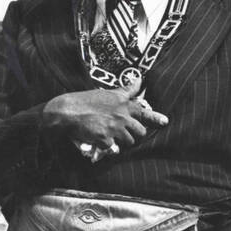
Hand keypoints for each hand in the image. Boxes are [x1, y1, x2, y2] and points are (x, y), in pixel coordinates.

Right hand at [43, 76, 167, 151]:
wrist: (65, 111)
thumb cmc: (84, 101)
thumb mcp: (107, 93)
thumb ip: (125, 91)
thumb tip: (139, 80)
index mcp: (122, 104)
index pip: (143, 111)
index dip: (155, 118)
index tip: (165, 122)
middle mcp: (121, 115)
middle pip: (140, 131)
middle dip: (135, 134)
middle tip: (124, 133)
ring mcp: (114, 128)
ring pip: (129, 142)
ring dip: (122, 142)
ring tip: (110, 136)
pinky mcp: (105, 139)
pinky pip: (114, 149)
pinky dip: (108, 148)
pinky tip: (99, 142)